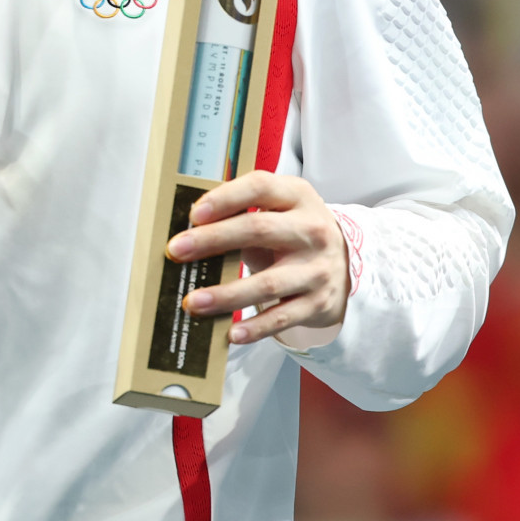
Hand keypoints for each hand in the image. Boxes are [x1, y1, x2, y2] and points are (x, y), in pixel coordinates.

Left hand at [164, 171, 348, 345]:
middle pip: (257, 230)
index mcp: (298, 196)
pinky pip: (282, 317)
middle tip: (176, 251)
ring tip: (192, 302)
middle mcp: (311, 229)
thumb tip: (188, 228)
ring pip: (267, 283)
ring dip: (226, 294)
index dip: (225, 198)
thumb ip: (244, 211)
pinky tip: (231, 333)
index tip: (194, 213)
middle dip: (212, 240)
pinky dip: (255, 328)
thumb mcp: (280, 210)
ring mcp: (317, 268)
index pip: (259, 187)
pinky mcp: (319, 302)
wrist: (344, 263)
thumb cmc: (295, 232)